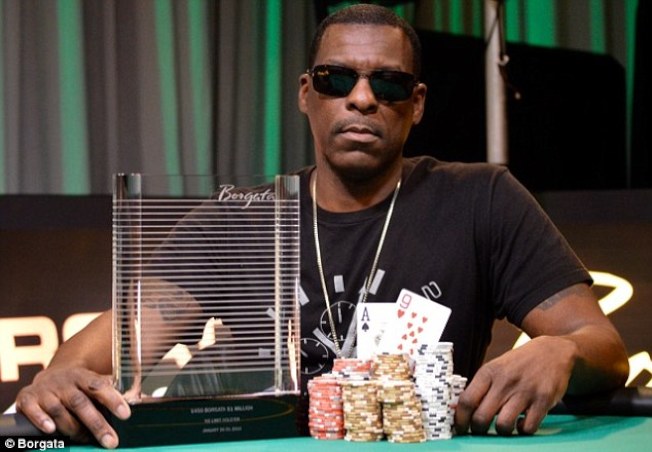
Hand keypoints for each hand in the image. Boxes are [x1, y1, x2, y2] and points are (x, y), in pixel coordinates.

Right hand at [15, 366, 130, 448]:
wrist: (49, 375)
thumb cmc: (78, 385)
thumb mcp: (95, 383)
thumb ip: (114, 392)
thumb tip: (140, 398)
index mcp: (84, 376)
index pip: (100, 386)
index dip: (112, 399)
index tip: (125, 415)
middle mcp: (65, 382)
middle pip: (81, 403)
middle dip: (97, 423)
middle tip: (111, 441)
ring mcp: (46, 390)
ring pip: (58, 409)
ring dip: (71, 426)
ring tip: (84, 439)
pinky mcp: (27, 399)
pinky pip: (32, 409)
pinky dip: (41, 419)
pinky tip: (51, 429)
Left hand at [454, 335, 575, 435]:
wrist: (552, 352)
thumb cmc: (518, 364)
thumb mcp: (495, 368)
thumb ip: (478, 388)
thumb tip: (455, 409)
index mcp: (489, 372)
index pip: (466, 400)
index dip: (460, 419)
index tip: (460, 428)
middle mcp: (505, 381)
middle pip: (481, 417)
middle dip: (478, 429)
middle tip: (480, 430)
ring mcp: (525, 391)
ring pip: (503, 425)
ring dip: (501, 431)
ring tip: (503, 425)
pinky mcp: (544, 400)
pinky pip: (528, 427)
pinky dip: (522, 430)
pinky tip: (522, 422)